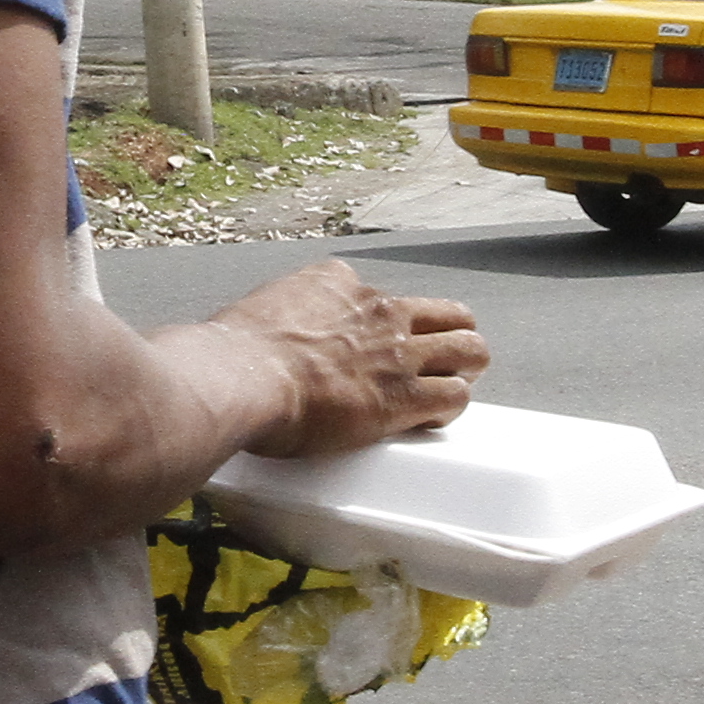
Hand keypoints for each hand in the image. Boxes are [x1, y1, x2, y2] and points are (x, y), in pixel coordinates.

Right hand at [216, 262, 487, 457]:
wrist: (239, 378)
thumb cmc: (233, 354)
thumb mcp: (257, 310)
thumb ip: (276, 317)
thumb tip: (259, 337)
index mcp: (338, 283)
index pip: (382, 295)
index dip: (383, 326)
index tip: (370, 348)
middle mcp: (378, 309)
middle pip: (448, 313)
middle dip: (449, 338)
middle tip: (433, 364)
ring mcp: (398, 352)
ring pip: (470, 349)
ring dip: (462, 370)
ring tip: (445, 390)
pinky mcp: (403, 396)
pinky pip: (455, 397)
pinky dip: (447, 410)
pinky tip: (426, 420)